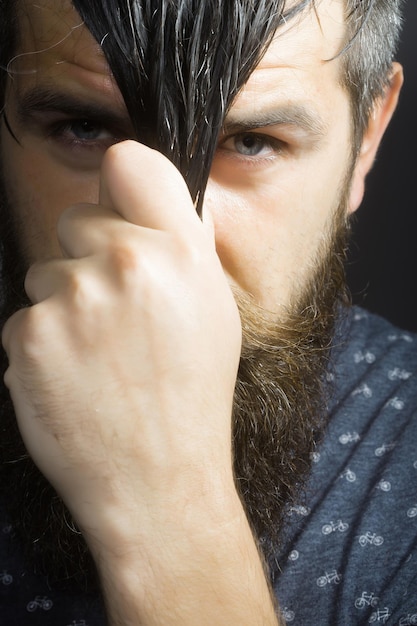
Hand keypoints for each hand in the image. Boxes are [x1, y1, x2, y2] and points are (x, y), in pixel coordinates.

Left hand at [2, 139, 240, 528]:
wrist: (158, 478)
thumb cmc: (191, 396)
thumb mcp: (213, 312)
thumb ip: (182, 249)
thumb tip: (152, 204)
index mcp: (180, 252)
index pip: (130, 162)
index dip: (119, 182)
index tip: (117, 205)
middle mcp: (126, 262)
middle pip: (77, 215)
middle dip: (88, 252)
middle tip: (114, 309)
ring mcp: (73, 298)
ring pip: (46, 270)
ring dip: (64, 303)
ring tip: (98, 354)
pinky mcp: (30, 335)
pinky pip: (25, 317)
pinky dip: (42, 343)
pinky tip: (74, 377)